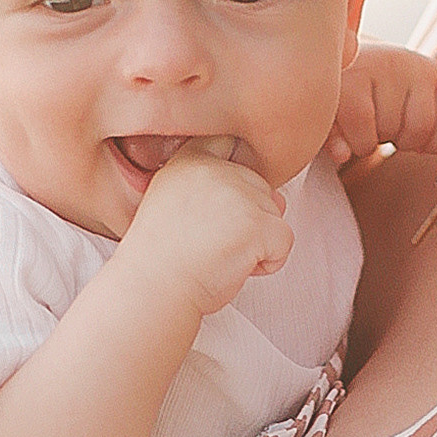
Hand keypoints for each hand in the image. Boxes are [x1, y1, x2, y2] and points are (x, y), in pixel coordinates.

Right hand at [118, 136, 293, 318]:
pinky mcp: (257, 222)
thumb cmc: (161, 262)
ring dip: (255, 243)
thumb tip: (277, 198)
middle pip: (259, 188)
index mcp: (188, 162)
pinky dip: (267, 264)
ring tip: (217, 256)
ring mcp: (239, 194)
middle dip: (246, 221)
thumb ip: (219, 191)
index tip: (214, 210)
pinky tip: (233, 267)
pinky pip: (284, 243)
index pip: (227, 145)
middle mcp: (215, 170)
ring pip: (274, 216)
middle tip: (209, 244)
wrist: (152, 290)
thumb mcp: (177, 208)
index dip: (232, 180)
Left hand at [326, 40, 436, 166]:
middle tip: (377, 126)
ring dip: (408, 141)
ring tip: (395, 128)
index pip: (361, 122)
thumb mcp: (330, 115)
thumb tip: (342, 155)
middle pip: (391, 127)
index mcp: (353, 72)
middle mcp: (386, 62)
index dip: (360, 143)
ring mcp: (417, 66)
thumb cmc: (344, 97)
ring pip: (422, 128)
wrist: (366, 64)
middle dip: (383, 137)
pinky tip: (421, 140)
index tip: (357, 136)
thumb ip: (331, 137)